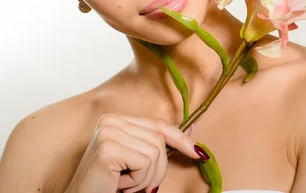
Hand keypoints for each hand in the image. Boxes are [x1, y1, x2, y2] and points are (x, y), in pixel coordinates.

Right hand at [64, 114, 198, 192]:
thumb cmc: (108, 186)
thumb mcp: (136, 161)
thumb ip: (158, 144)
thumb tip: (193, 130)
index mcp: (116, 120)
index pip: (157, 124)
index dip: (180, 138)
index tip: (198, 152)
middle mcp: (110, 120)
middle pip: (159, 139)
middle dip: (157, 169)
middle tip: (138, 185)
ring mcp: (107, 132)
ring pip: (155, 152)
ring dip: (146, 177)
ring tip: (125, 184)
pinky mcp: (108, 148)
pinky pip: (145, 163)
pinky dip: (138, 181)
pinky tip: (120, 185)